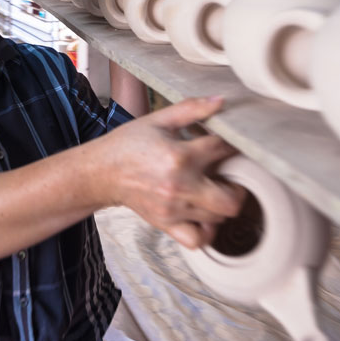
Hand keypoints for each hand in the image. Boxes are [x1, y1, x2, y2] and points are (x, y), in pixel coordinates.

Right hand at [99, 96, 244, 248]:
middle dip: (238, 187)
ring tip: (213, 190)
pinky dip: (206, 230)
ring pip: (218, 218)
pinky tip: (203, 214)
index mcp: (179, 156)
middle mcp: (179, 186)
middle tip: (231, 176)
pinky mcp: (166, 224)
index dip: (232, 145)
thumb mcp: (159, 120)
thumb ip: (191, 108)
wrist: (101, 171)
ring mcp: (173, 209)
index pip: (222, 150)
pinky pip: (197, 240)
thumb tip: (221, 100)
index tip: (229, 145)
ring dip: (222, 205)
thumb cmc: (130, 144)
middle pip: (230, 199)